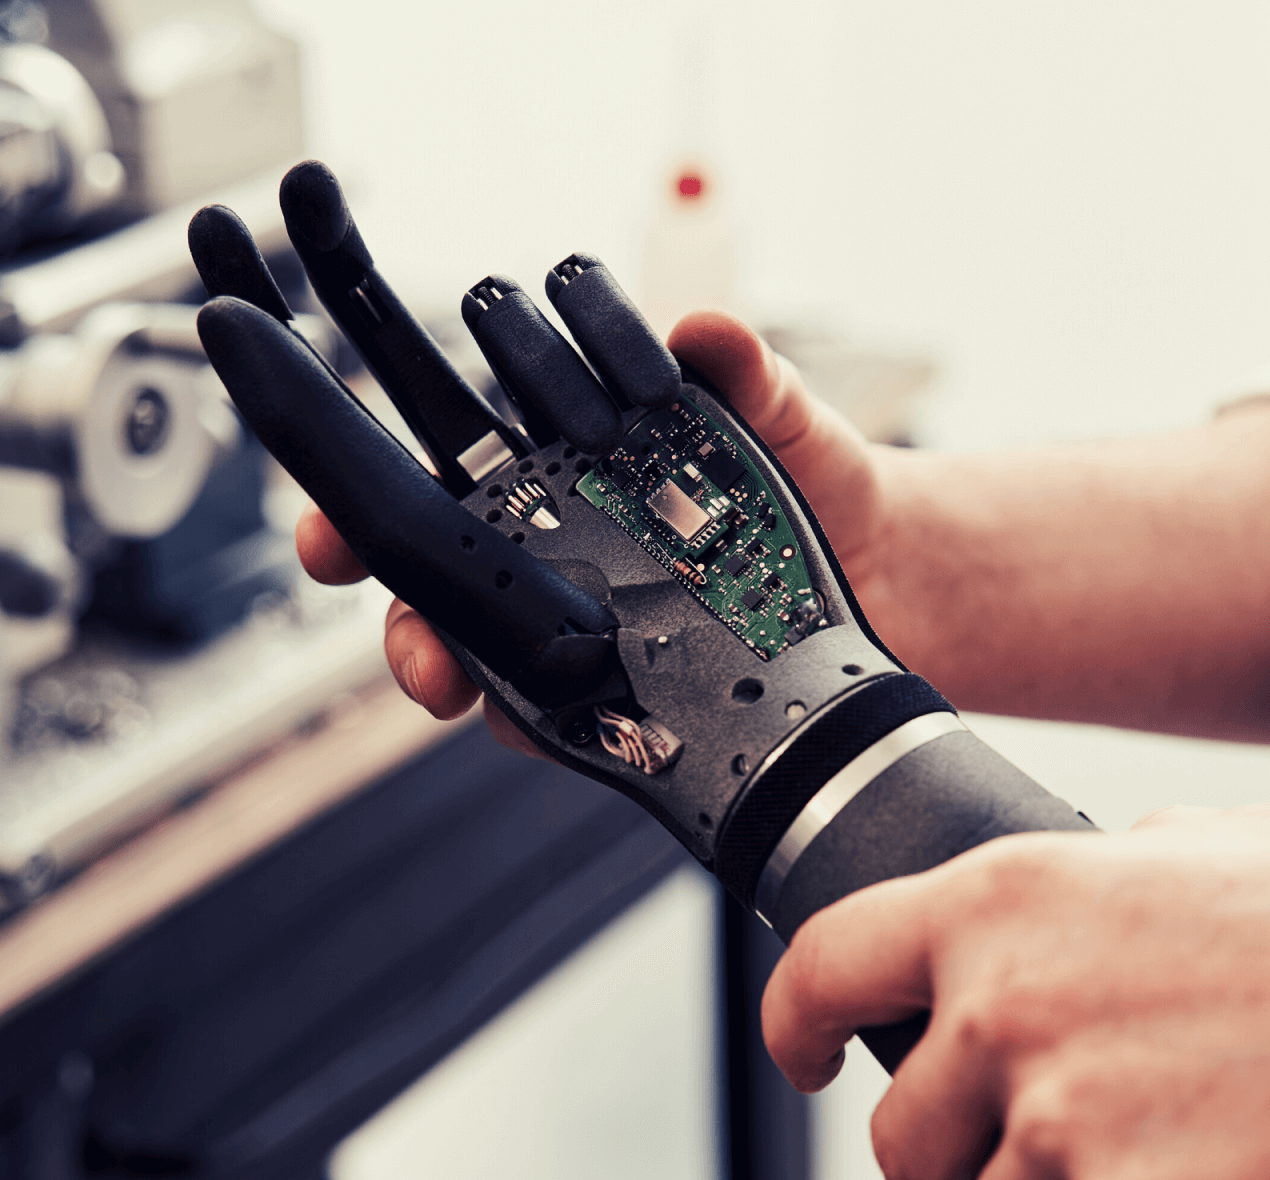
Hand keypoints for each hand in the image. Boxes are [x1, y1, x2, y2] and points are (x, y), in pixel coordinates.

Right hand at [297, 309, 887, 749]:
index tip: (332, 508)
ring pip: (485, 650)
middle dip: (394, 601)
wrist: (898, 572)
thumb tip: (702, 328)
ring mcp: (594, 620)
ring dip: (452, 668)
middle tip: (393, 619)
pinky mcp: (633, 687)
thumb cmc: (825, 477)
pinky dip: (540, 720)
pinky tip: (543, 722)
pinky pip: (563, 713)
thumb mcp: (788, 417)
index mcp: (571, 459)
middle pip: (442, 572)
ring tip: (458, 684)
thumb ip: (747, 376)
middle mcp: (564, 542)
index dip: (368, 486)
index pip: (446, 465)